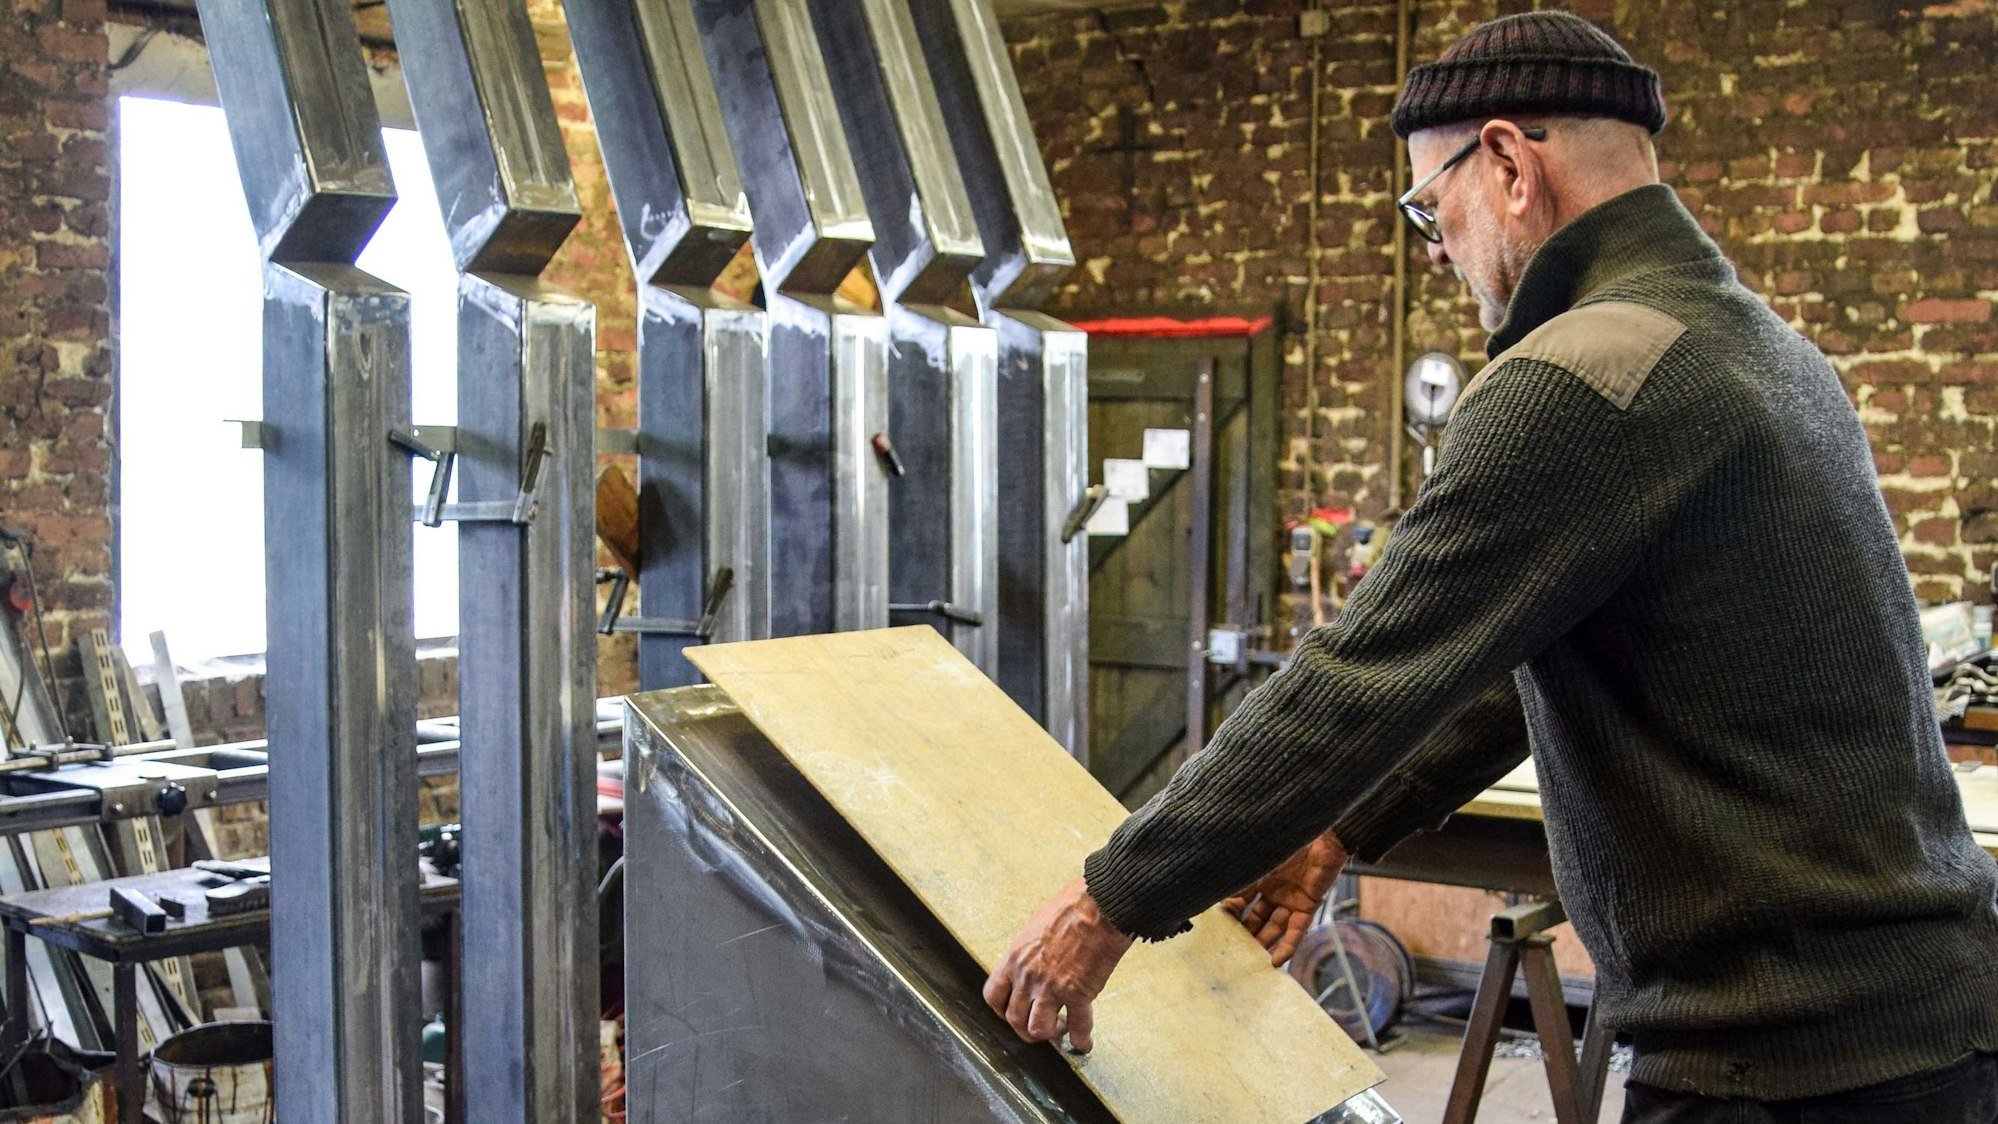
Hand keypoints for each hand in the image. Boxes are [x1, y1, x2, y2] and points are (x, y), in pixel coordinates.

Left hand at [982, 876, 1132, 1053]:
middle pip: (1014, 1018)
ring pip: (1038, 1029)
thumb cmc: (1073, 905)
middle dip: (1025, 1028)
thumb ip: (1033, 947)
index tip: (1013, 1012)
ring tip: (1060, 1029)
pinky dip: (1081, 1040)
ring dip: (1049, 1033)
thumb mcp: (1038, 923)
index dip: (1002, 1010)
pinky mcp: (1078, 994)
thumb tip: (1039, 953)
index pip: (994, 996)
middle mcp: (1028, 976)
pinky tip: (1084, 1043)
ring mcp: (1052, 988)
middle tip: (1039, 1025)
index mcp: (1016, 957)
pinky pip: (1077, 1027)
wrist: (1099, 905)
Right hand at [1223, 830, 1347, 966]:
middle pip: (1257, 918)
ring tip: (1250, 960)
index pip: (1241, 901)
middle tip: (1232, 950)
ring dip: (1264, 943)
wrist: (1322, 836)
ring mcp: (1291, 899)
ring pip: (1275, 927)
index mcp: (1259, 876)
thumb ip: (1240, 882)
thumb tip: (1219, 901)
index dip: (1231, 914)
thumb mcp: (1257, 863)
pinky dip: (1287, 946)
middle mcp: (1274, 889)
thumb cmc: (1287, 841)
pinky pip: (1297, 930)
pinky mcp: (1309, 906)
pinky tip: (1275, 961)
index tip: (1219, 927)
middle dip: (1246, 933)